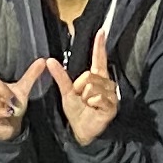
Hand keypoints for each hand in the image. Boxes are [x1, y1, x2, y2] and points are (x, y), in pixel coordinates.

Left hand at [47, 29, 120, 144]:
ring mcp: (111, 94)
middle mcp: (106, 83)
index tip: (101, 32)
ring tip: (88, 105)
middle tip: (82, 99)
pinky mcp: (112, 105)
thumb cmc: (77, 111)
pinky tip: (93, 109)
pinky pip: (97, 97)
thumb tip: (50, 60)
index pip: (99, 59)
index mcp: (96, 78)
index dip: (99, 46)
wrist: (81, 130)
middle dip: (80, 88)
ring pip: (92, 86)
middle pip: (89, 75)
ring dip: (85, 98)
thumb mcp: (66, 92)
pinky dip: (91, 103)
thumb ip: (60, 76)